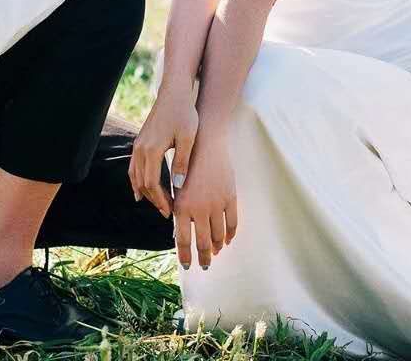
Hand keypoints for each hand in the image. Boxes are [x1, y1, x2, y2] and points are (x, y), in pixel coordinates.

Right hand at [129, 84, 197, 217]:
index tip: (170, 211)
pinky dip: (136, 181)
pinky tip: (142, 190)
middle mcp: (141, 149)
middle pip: (142, 183)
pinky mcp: (140, 141)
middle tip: (167, 212)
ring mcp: (138, 145)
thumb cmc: (185, 114)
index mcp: (152, 150)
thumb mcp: (188, 138)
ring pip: (135, 176)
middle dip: (154, 200)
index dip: (161, 200)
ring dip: (145, 192)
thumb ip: (182, 162)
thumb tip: (177, 187)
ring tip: (157, 205)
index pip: (152, 184)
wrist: (174, 93)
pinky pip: (134, 167)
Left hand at [174, 133, 237, 269]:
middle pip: (202, 243)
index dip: (186, 257)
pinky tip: (226, 240)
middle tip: (205, 266)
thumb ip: (179, 211)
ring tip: (215, 253)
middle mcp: (198, 209)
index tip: (188, 266)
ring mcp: (216, 204)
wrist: (206, 144)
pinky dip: (230, 235)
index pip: (183, 241)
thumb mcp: (178, 188)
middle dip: (203, 258)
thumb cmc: (188, 166)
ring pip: (218, 236)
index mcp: (181, 207)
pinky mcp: (230, 198)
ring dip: (216, 248)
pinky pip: (232, 223)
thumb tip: (180, 235)